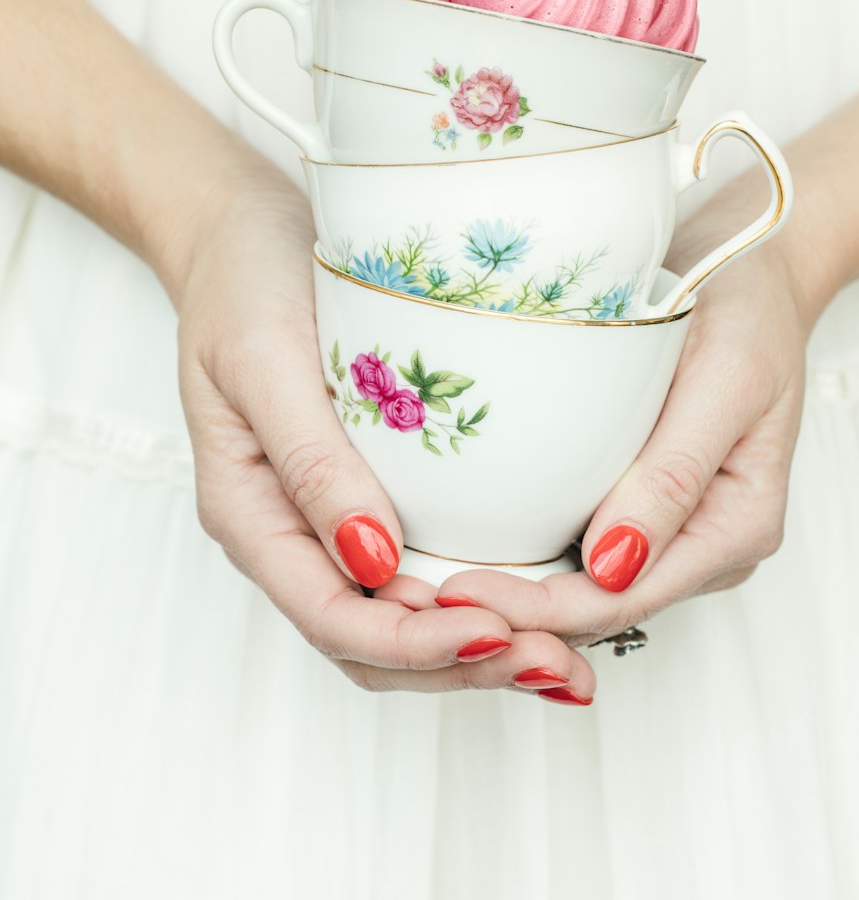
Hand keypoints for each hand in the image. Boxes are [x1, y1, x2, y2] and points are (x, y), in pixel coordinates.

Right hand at [175, 169, 595, 697]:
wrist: (244, 232)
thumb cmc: (245, 281)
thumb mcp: (263, 358)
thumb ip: (310, 460)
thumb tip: (374, 562)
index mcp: (254, 518)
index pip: (335, 620)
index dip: (417, 644)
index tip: (497, 631)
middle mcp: (297, 540)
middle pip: (378, 648)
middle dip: (467, 667)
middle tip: (563, 665)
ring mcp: (340, 527)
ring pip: (410, 627)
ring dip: (488, 654)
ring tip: (572, 662)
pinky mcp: (384, 502)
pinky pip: (432, 578)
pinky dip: (490, 606)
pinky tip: (553, 610)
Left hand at [411, 199, 813, 648]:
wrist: (753, 270)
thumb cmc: (748, 309)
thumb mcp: (724, 378)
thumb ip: (674, 474)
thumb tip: (613, 565)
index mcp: (736, 529)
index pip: (625, 597)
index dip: (539, 611)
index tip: (456, 595)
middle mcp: (702, 548)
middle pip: (596, 608)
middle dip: (509, 616)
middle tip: (410, 601)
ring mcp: (668, 533)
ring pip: (580, 592)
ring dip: (507, 597)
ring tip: (415, 588)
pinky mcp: (634, 506)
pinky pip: (573, 550)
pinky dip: (520, 561)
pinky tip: (454, 551)